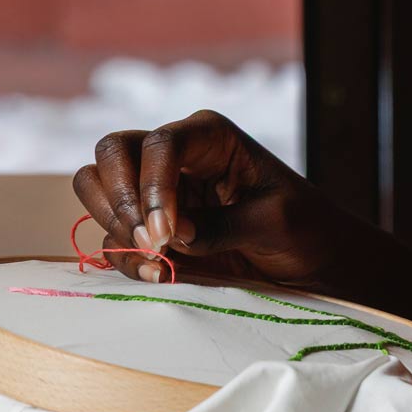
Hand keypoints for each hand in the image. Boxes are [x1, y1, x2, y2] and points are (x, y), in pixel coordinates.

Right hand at [71, 109, 364, 287]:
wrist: (314, 260)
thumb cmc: (306, 227)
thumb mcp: (274, 222)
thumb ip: (220, 227)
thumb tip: (171, 237)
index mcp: (209, 136)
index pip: (160, 144)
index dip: (153, 186)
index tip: (164, 234)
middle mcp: (174, 156)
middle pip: (112, 152)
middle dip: (120, 199)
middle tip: (151, 244)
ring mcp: (156, 190)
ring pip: (97, 186)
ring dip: (114, 226)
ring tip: (155, 262)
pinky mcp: (149, 226)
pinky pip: (112, 232)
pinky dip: (123, 255)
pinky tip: (156, 274)